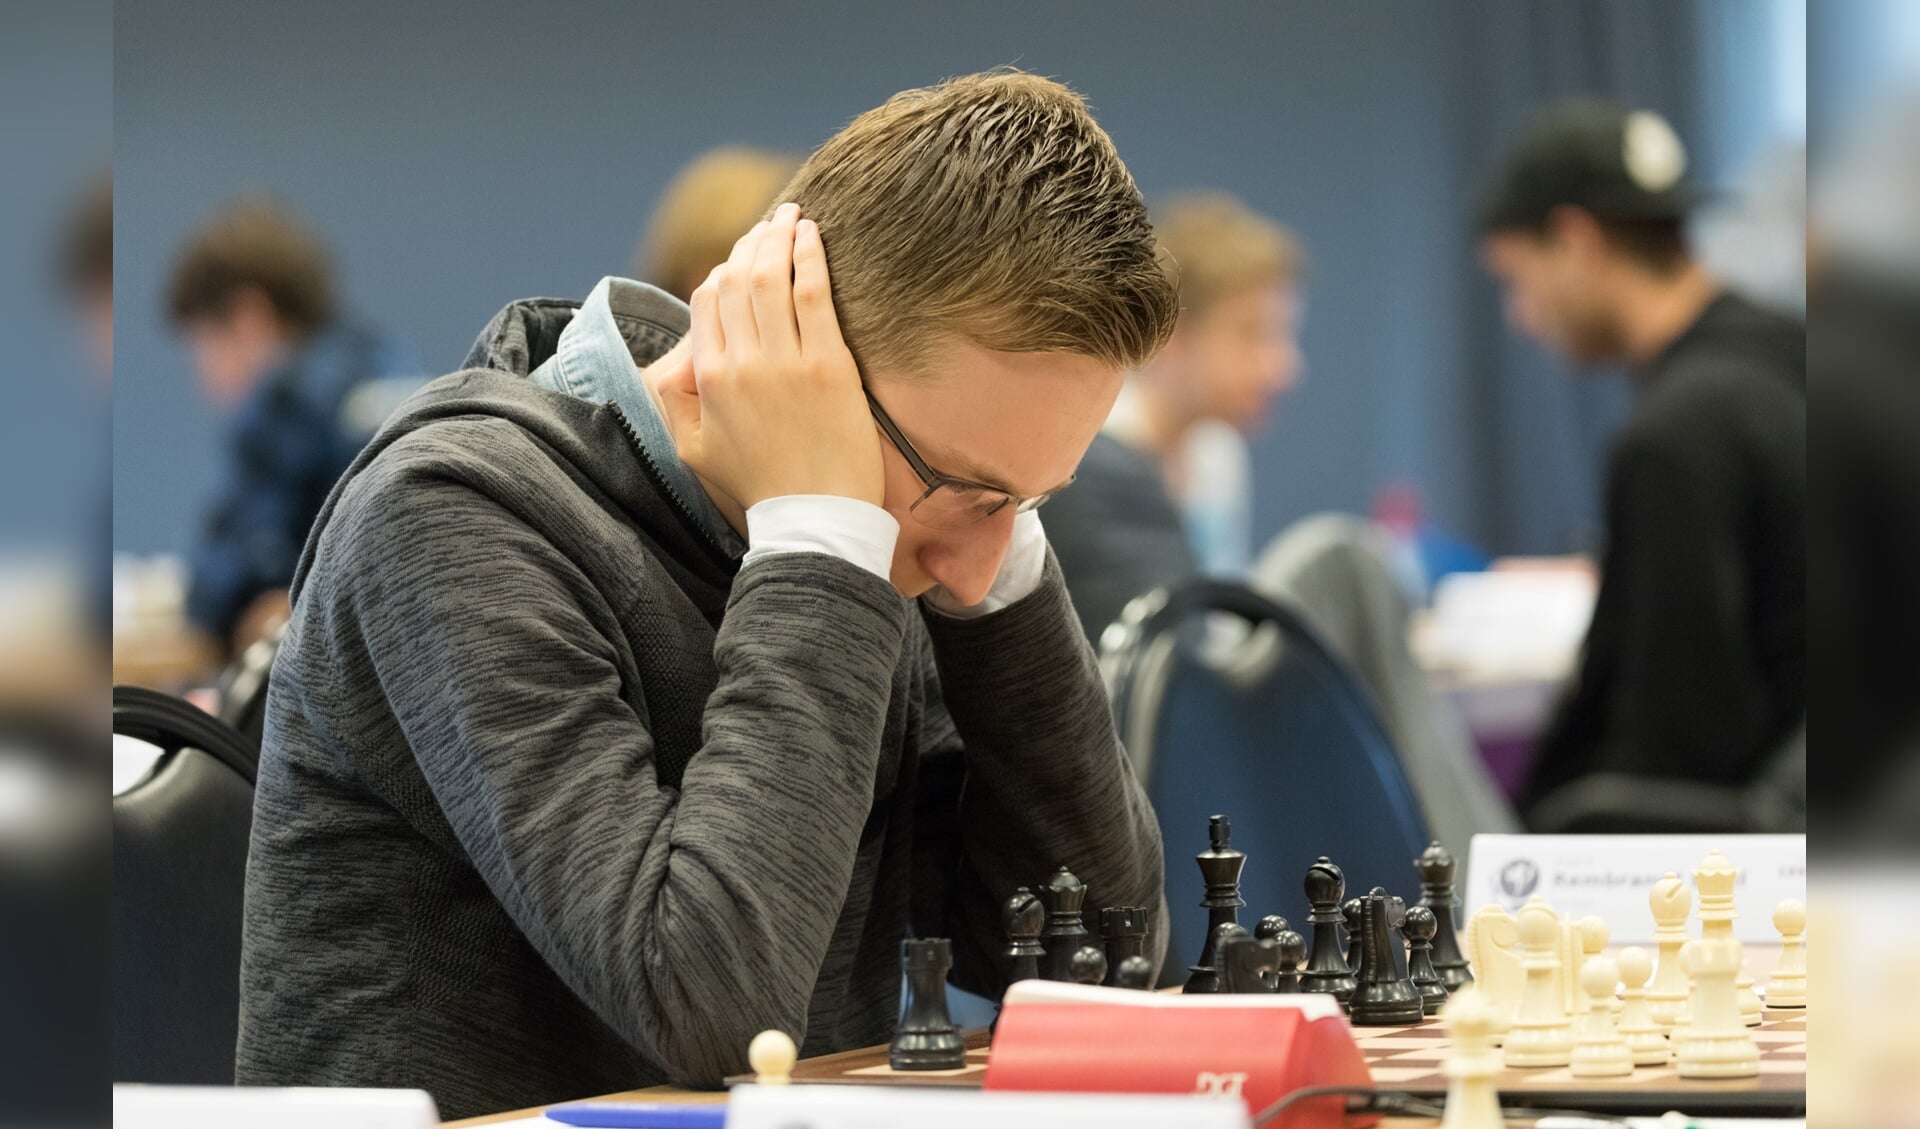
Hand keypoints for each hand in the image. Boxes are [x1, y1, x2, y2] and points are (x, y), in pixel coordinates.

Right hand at [654, 203, 883, 510]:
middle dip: (752, 242)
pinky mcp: (827, 364)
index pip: (707, 301)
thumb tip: (678, 358)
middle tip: (770, 223)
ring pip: (771, 277)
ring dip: (779, 236)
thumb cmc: (759, 488)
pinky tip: (812, 234)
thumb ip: (678, 399)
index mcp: (708, 379)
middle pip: (737, 280)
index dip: (722, 271)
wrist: (814, 519)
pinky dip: (810, 256)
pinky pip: (813, 293)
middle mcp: (741, 362)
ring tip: (791, 214)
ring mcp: (784, 361)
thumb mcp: (695, 449)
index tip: (741, 259)